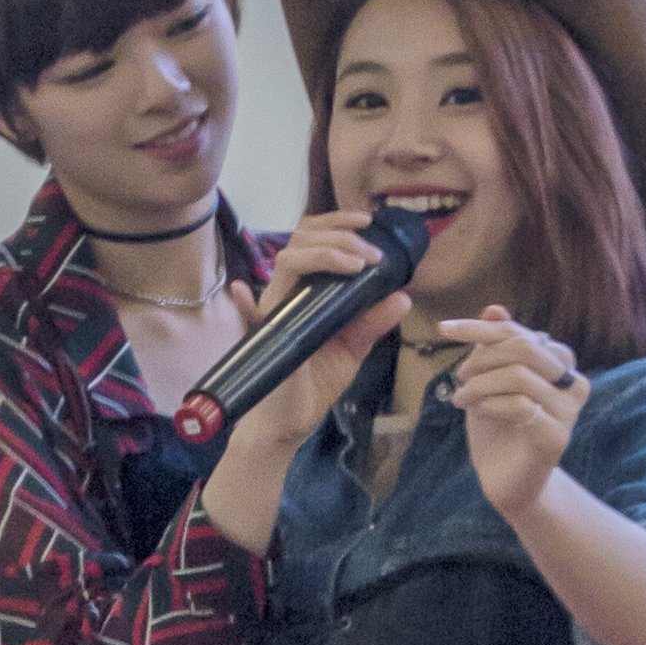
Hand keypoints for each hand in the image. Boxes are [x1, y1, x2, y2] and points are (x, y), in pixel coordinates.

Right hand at [229, 210, 408, 449]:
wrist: (292, 422)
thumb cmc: (315, 383)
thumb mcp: (353, 349)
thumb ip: (373, 323)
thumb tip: (403, 298)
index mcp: (308, 291)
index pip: (313, 239)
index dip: (336, 223)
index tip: (367, 222)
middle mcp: (288, 294)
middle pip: (301, 240)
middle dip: (340, 235)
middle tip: (371, 253)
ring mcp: (274, 314)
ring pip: (286, 263)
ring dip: (324, 253)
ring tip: (357, 264)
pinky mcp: (266, 339)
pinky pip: (249, 316)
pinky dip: (245, 304)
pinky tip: (242, 293)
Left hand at [442, 305, 588, 519]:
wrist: (506, 480)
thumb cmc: (497, 427)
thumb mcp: (488, 381)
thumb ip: (493, 347)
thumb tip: (494, 308)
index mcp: (559, 363)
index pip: (519, 333)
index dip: (481, 328)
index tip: (443, 328)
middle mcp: (572, 382)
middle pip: (525, 348)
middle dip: (483, 357)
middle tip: (459, 375)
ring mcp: (569, 410)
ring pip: (520, 376)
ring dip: (480, 384)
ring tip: (460, 398)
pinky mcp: (557, 436)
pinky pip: (520, 406)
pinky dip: (489, 404)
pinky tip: (476, 411)